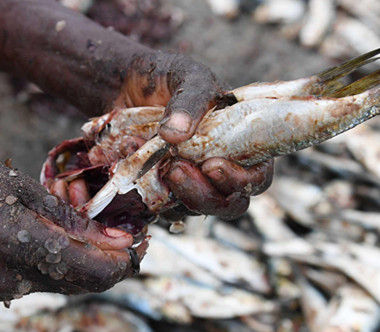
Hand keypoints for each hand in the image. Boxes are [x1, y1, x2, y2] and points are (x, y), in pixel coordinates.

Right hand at [0, 149, 145, 300]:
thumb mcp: (24, 188)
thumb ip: (70, 219)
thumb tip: (115, 239)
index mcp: (15, 240)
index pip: (87, 267)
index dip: (121, 260)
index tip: (140, 241)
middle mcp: (10, 275)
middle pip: (82, 283)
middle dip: (113, 263)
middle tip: (132, 237)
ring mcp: (3, 287)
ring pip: (68, 285)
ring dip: (93, 265)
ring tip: (107, 234)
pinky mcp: (0, 288)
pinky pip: (49, 281)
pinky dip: (69, 266)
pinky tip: (76, 242)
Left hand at [115, 51, 273, 217]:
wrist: (122, 85)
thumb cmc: (165, 77)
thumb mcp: (185, 75)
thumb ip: (189, 100)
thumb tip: (176, 134)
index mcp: (240, 141)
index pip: (257, 175)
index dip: (242, 179)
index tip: (212, 166)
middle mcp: (219, 167)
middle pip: (230, 203)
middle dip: (206, 195)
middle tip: (176, 169)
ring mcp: (190, 182)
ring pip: (196, 209)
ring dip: (179, 194)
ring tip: (158, 167)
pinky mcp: (161, 191)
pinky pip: (162, 208)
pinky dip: (151, 195)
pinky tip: (136, 168)